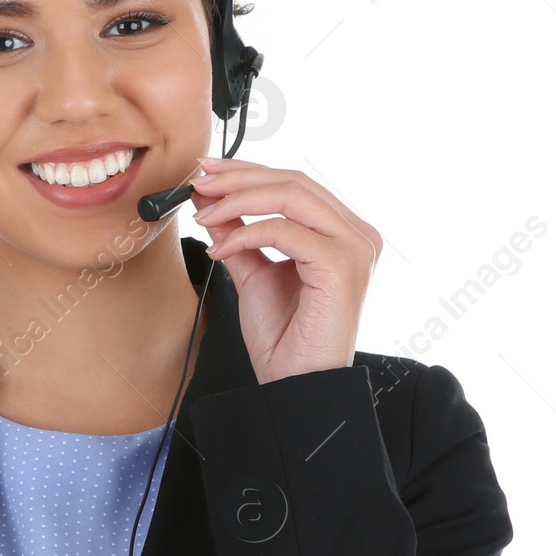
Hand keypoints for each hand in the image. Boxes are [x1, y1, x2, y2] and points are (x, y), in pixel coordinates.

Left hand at [189, 155, 381, 382]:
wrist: (296, 384)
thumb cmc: (285, 337)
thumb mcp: (254, 273)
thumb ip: (239, 234)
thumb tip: (211, 198)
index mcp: (343, 232)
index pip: (296, 183)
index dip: (249, 171)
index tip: (207, 172)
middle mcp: (357, 235)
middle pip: (294, 181)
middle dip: (239, 178)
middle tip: (198, 183)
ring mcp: (355, 248)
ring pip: (291, 196)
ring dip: (238, 200)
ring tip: (204, 215)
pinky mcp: (342, 265)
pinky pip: (286, 231)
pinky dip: (245, 234)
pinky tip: (220, 249)